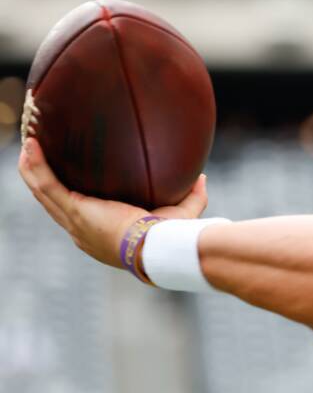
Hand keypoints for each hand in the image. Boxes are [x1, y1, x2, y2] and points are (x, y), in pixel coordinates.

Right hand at [18, 137, 208, 268]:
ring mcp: (75, 222)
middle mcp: (83, 232)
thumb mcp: (181, 213)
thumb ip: (192, 196)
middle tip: (38, 156)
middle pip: (54, 203)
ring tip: (30, 145)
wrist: (160, 248)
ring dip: (33, 167)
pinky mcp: (76, 210)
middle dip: (44, 179)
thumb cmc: (171, 237)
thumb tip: (201, 178)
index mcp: (102, 235)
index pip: (80, 216)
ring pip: (44, 193)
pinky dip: (37, 165)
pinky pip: (47, 184)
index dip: (70, 197)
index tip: (70, 179)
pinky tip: (33, 144)